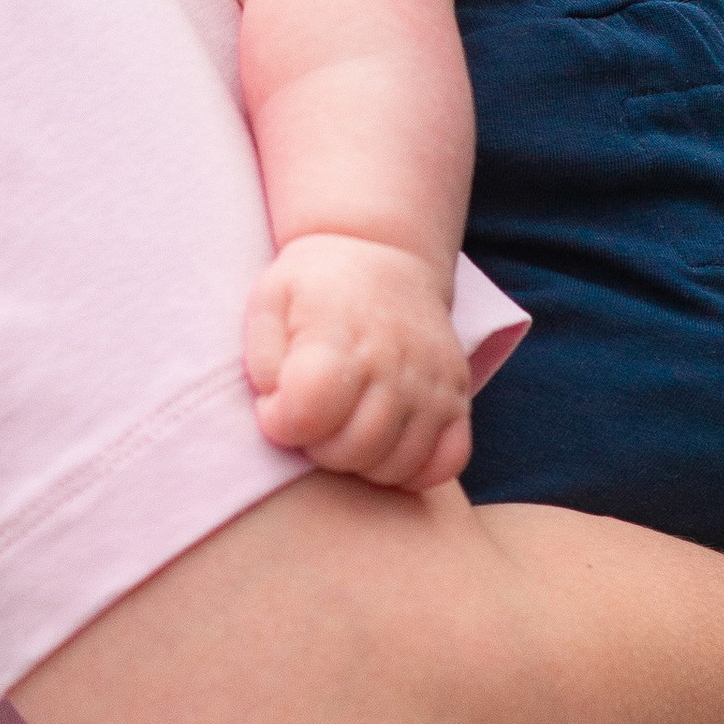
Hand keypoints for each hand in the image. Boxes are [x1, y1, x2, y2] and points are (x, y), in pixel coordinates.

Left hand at [246, 234, 475, 488]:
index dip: (280, 423)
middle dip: (318, 448)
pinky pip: (447, 462)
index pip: (306, 413)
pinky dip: (415, 470)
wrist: (384, 253)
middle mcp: (392, 362)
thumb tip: (278, 410)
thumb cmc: (316, 285)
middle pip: (351, 450)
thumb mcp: (270, 300)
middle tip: (312, 420)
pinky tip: (388, 445)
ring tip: (345, 428)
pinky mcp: (459, 396)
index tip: (275, 405)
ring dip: (361, 463)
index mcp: (338, 337)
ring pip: (396, 466)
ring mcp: (432, 383)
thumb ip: (264, 360)